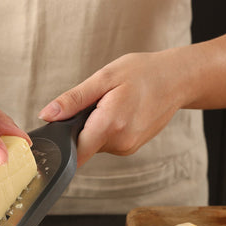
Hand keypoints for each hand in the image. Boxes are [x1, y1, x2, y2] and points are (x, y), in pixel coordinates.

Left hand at [38, 51, 184, 166]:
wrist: (178, 80)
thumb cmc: (143, 73)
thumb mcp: (104, 77)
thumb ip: (73, 100)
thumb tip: (47, 115)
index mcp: (110, 125)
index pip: (74, 152)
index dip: (61, 143)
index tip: (58, 130)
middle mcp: (119, 143)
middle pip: (83, 146)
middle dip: (80, 128)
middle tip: (95, 104)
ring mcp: (126, 148)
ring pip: (95, 145)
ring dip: (94, 128)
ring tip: (111, 105)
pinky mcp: (130, 148)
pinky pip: (107, 143)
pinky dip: (106, 130)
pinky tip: (119, 113)